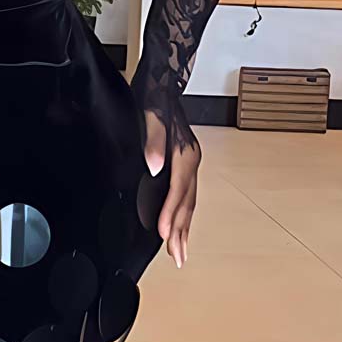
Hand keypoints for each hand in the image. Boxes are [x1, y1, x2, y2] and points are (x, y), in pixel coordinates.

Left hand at [142, 110, 200, 268]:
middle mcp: (191, 161)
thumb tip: (154, 166)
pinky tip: (178, 227)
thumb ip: (154, 142)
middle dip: (181, 232)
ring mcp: (190, 164)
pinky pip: (186, 196)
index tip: (164, 234)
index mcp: (185, 153)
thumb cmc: (155, 100)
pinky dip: (182, 215)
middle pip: (187, 203)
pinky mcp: (184, 165)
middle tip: (177, 257)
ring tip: (180, 251)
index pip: (177, 190)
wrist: (162, 84)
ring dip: (184, 228)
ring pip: (189, 203)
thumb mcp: (150, 116)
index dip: (170, 213)